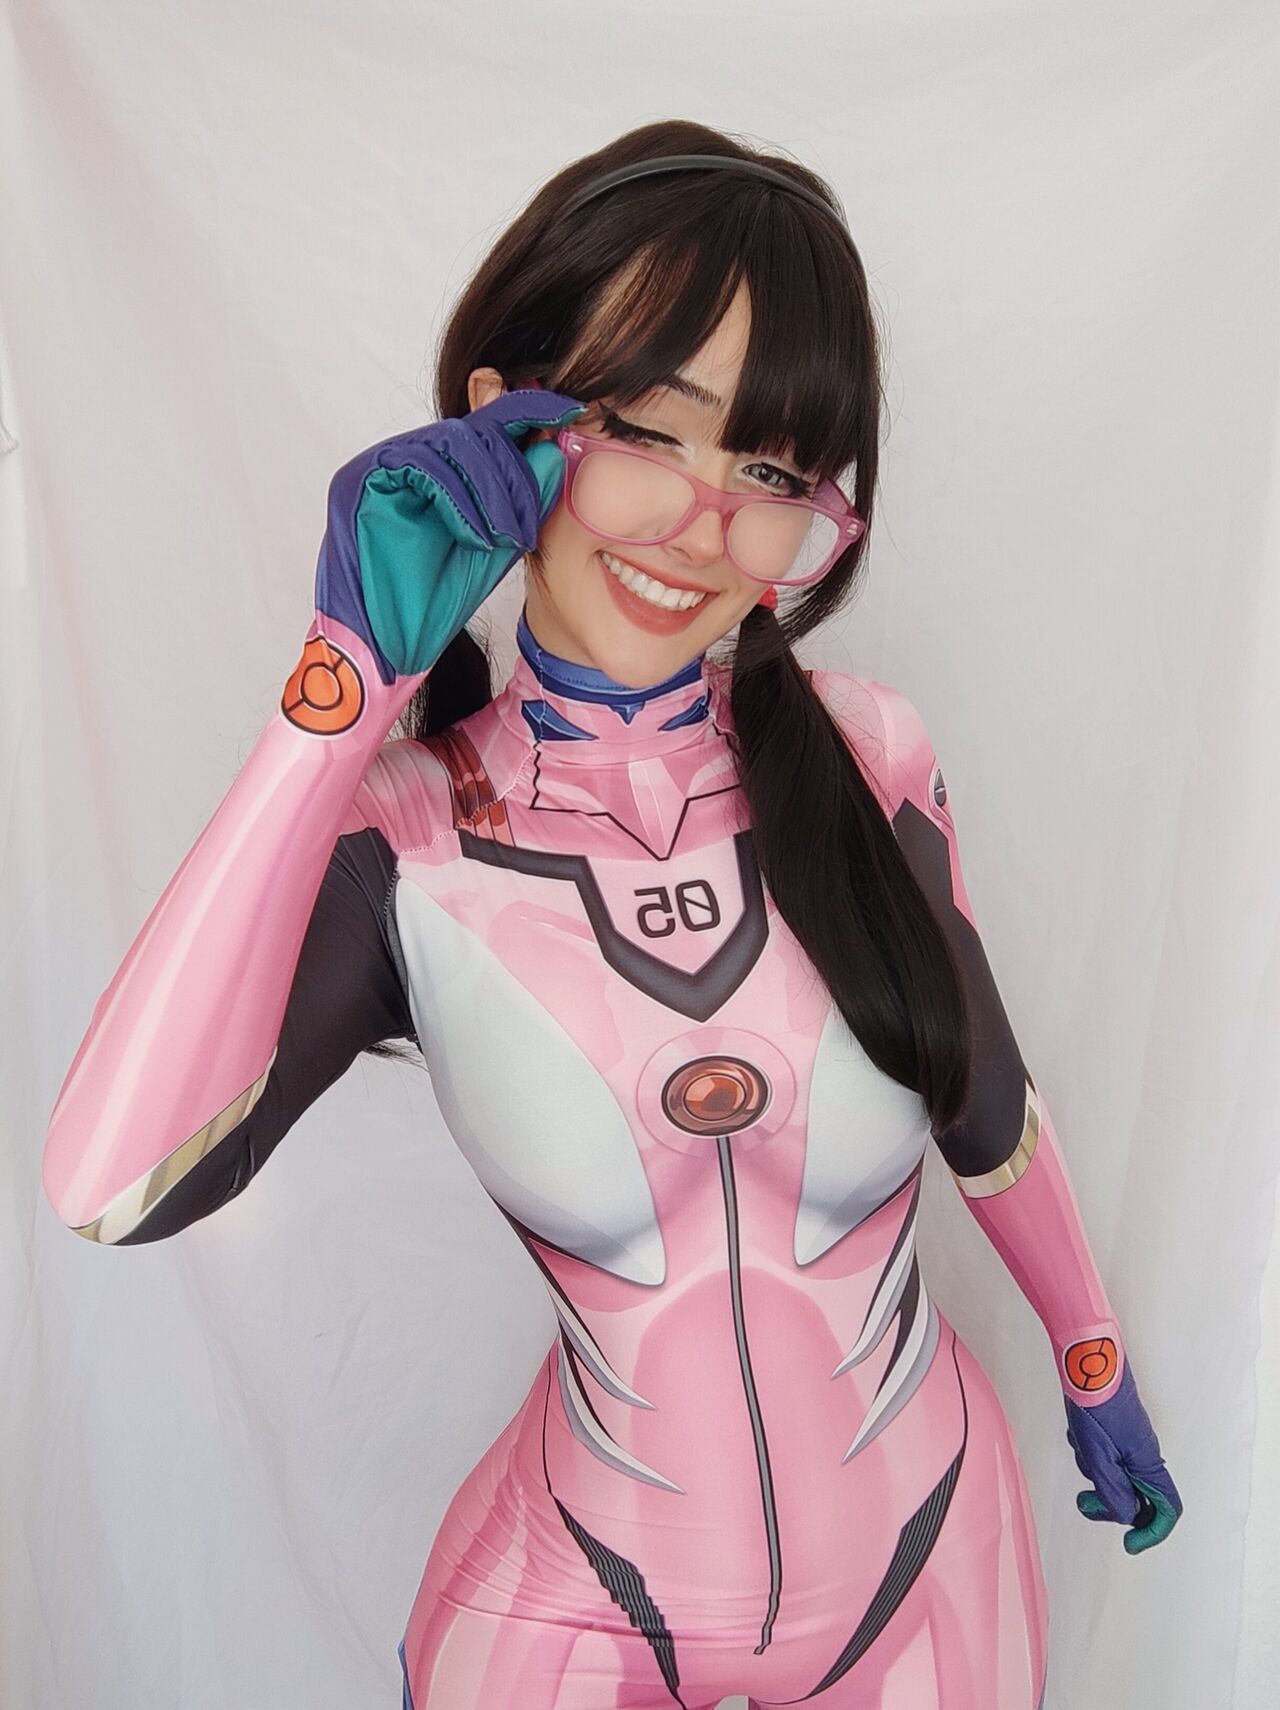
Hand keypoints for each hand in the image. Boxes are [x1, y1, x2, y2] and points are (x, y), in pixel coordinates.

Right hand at [314, 388, 586, 684]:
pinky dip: (458, 500)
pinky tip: (476, 537)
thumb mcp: (494, 547)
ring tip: (505, 538)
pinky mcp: (362, 479)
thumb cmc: (432, 604)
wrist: (387, 648)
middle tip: (527, 525)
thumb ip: (521, 502)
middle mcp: (406, 458)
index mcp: (436, 468)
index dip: (526, 412)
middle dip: (513, 474)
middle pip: (473, 432)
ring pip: (452, 443)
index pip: (483, 426)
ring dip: (492, 490)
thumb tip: (556, 451)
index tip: (569, 411)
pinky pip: (421, 466)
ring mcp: (381, 465)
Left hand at [1062, 1360, 1182, 1553]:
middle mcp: (1143, 1454)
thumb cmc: (1095, 1405)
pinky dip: (1087, 1448)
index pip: (1166, 1509)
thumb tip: (1126, 1518)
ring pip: (1114, 1473)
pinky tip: (1077, 1431)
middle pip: (1136, 1496)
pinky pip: (1102, 1452)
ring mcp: (1128, 1440)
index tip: (1128, 1544)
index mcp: (1147, 1464)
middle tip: (1084, 1501)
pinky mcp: (1113, 1427)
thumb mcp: (1100, 1455)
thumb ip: (1112, 1490)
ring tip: (1081, 1444)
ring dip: (1094, 1469)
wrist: (1087, 1360)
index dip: (1152, 1532)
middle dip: (1109, 1502)